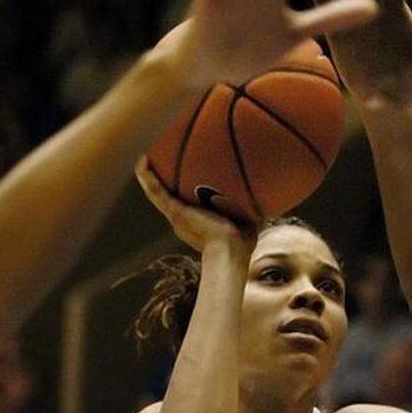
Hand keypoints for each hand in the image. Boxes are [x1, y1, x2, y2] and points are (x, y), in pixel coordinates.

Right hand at [135, 157, 254, 255]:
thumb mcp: (248, 220)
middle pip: (171, 197)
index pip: (187, 205)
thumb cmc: (242, 244)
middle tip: (161, 163)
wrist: (229, 252)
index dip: (184, 192)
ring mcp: (176, 216)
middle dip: (166, 181)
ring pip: (158, 193)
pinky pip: (156, 191)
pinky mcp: (174, 212)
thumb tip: (269, 195)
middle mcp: (183, 220)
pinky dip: (147, 176)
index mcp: (196, 223)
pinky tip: (142, 160)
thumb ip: (252, 208)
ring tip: (144, 160)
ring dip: (149, 177)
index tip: (186, 179)